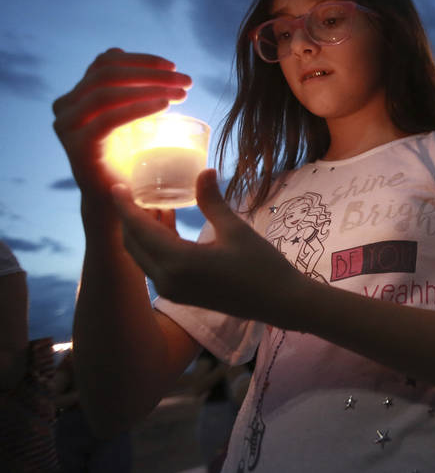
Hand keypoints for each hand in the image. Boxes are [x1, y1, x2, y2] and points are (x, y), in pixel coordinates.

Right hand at [52, 49, 190, 199]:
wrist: (118, 200)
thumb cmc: (130, 156)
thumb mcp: (129, 117)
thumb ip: (128, 89)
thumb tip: (137, 58)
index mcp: (78, 95)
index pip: (107, 63)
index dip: (141, 60)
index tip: (174, 67)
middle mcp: (66, 107)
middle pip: (108, 74)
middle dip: (151, 73)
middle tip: (186, 81)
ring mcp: (67, 126)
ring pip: (107, 93)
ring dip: (149, 87)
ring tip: (181, 94)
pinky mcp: (77, 147)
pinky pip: (108, 120)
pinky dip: (138, 108)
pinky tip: (164, 106)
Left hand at [111, 169, 303, 322]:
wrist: (279, 302)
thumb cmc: (262, 265)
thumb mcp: (235, 229)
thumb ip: (212, 201)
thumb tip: (204, 171)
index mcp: (179, 262)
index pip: (140, 229)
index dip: (126, 207)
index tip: (117, 186)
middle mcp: (167, 280)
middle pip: (133, 245)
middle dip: (130, 218)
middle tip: (136, 191)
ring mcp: (171, 290)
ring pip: (142, 256)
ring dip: (142, 232)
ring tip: (154, 204)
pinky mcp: (179, 294)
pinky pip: (154, 266)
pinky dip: (154, 245)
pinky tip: (168, 226)